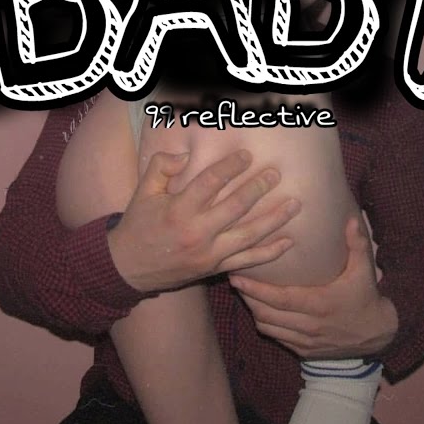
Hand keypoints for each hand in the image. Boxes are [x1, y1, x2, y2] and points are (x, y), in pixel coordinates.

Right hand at [108, 149, 301, 292]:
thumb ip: (161, 166)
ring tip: (295, 204)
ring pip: (249, 235)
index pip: (210, 183)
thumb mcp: (142, 191)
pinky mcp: (215, 269)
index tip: (246, 155)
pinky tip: (288, 242)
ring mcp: (209, 254)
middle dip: (258, 188)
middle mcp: (196, 233)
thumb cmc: (138, 225)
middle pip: (235, 207)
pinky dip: (270, 253)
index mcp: (178, 210)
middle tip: (276, 174)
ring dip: (274, 219)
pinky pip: (248, 261)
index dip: (230, 167)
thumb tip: (187, 155)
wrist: (128, 269)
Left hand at [229, 216, 398, 359]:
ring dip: (253, 311)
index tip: (238, 277)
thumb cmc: (366, 299)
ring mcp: (306, 341)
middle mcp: (310, 325)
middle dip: (248, 297)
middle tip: (234, 279)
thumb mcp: (365, 271)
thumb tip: (350, 218)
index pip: (280, 299)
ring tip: (244, 293)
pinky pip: (277, 338)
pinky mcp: (305, 351)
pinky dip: (265, 325)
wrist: (377, 335)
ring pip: (269, 328)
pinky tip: (260, 311)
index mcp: (320, 304)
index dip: (256, 290)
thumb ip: (357, 244)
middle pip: (267, 314)